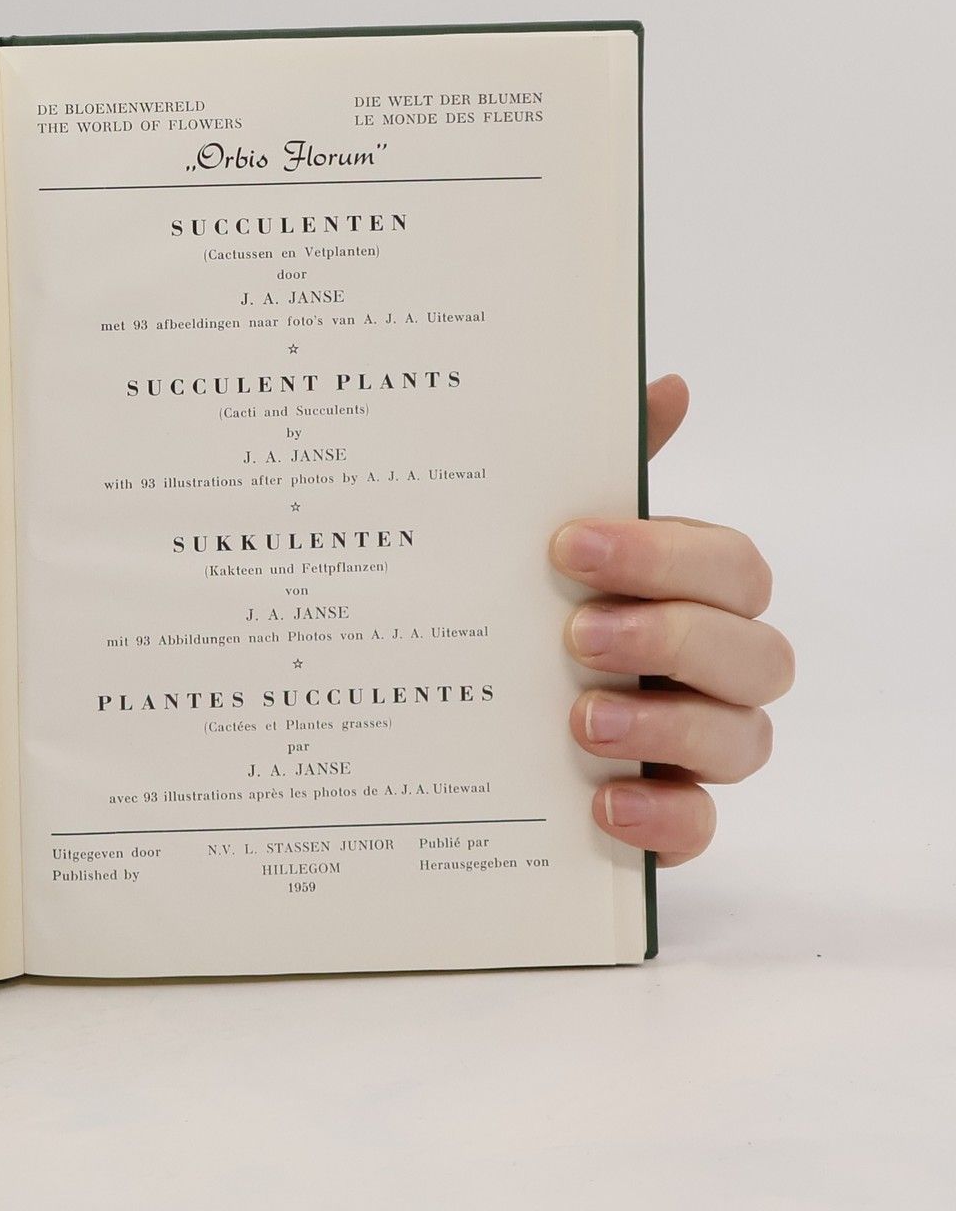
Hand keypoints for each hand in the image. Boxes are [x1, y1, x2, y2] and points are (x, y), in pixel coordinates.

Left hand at [550, 375, 792, 864]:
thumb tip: (666, 384)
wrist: (451, 716)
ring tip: (580, 721)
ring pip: (746, 741)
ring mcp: (697, 747)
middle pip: (758, 653)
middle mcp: (711, 669)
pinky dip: (663, 817)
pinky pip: (702, 827)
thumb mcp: (544, 539)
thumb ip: (604, 469)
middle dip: (671, 637)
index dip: (661, 555)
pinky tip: (603, 804)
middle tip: (576, 633)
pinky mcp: (668, 817)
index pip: (728, 567)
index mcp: (691, 593)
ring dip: (668, 726)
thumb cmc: (525, 607)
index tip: (567, 546)